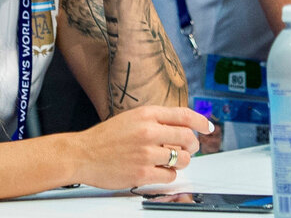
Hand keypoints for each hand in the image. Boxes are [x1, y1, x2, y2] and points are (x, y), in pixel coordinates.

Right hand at [72, 106, 213, 188]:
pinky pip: (170, 175)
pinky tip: (160, 171)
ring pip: (182, 158)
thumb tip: (181, 126)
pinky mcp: (142, 173)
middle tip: (190, 149)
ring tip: (172, 161)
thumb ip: (155, 120)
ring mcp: (145, 153)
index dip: (200, 121)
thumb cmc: (105, 138)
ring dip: (182, 161)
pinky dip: (169, 175)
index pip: (183, 115)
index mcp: (146, 114)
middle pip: (188, 138)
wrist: (81, 154)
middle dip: (193, 145)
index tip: (208, 127)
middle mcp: (148, 131)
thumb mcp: (131, 118)